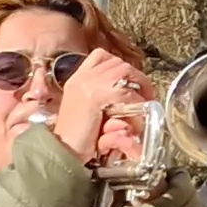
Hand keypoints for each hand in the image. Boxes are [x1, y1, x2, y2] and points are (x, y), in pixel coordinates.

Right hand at [50, 51, 149, 170]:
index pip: (99, 56)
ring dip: (140, 84)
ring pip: (124, 71)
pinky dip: (137, 102)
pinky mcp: (95, 97)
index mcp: (76, 79)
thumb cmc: (74, 137)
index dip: (118, 64)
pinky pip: (126, 93)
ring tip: (145, 100)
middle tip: (144, 91)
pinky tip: (138, 114)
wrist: (61, 150)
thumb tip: (125, 91)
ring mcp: (87, 85)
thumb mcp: (84, 109)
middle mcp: (81, 78)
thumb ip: (99, 96)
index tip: (128, 79)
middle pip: (117, 62)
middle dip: (135, 74)